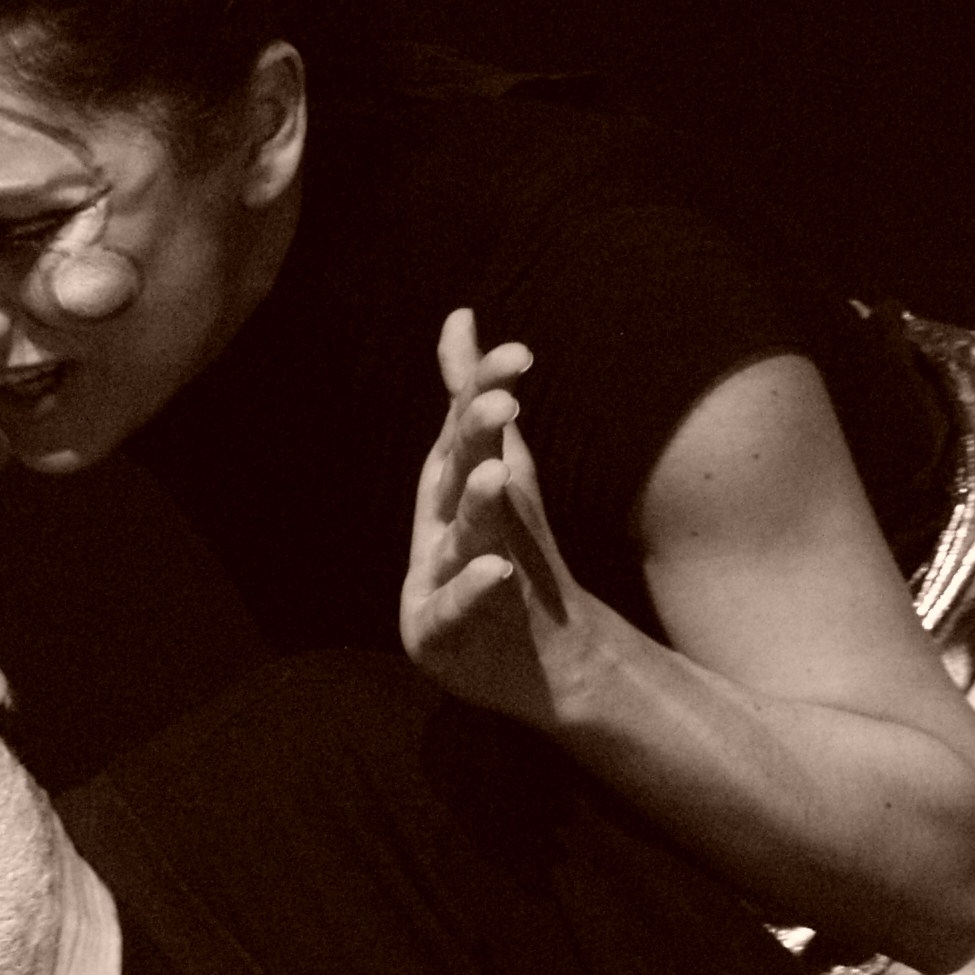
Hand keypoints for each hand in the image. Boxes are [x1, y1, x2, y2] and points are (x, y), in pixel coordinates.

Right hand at [401, 307, 603, 725]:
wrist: (540, 658)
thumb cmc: (506, 554)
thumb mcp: (494, 468)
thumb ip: (474, 398)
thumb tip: (460, 317)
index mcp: (449, 486)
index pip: (465, 428)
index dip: (482, 390)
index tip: (519, 356)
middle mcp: (439, 526)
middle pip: (456, 476)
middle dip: (474, 439)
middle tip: (501, 402)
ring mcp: (434, 579)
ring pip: (459, 538)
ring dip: (475, 506)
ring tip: (496, 476)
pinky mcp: (436, 633)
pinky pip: (455, 608)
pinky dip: (472, 588)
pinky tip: (495, 569)